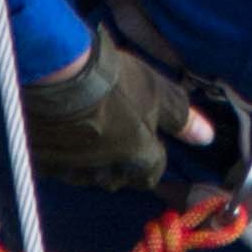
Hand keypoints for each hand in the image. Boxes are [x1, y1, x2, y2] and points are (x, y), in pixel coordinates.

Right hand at [23, 28, 212, 195]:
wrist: (57, 75)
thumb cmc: (115, 81)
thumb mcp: (157, 91)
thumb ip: (182, 117)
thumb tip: (207, 137)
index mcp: (139, 161)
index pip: (153, 171)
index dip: (150, 152)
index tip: (142, 132)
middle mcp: (108, 176)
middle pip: (120, 175)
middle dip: (120, 158)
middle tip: (112, 124)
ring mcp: (74, 173)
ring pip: (88, 173)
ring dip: (89, 157)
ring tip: (84, 124)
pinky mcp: (44, 165)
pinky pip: (58, 165)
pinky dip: (61, 152)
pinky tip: (59, 128)